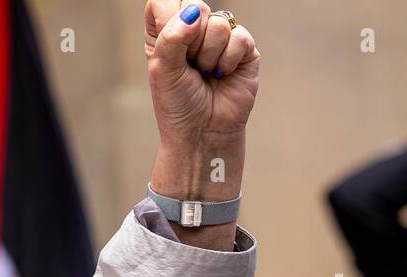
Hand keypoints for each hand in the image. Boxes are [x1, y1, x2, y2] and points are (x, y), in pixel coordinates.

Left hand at [144, 1, 259, 248]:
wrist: (203, 133)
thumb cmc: (178, 105)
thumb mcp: (162, 71)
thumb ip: (171, 37)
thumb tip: (193, 13)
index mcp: (166, 33)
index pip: (163, 2)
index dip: (168, 19)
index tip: (169, 46)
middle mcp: (192, 31)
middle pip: (194, 6)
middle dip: (190, 40)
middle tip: (189, 66)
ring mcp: (220, 38)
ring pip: (218, 23)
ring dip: (209, 55)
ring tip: (206, 75)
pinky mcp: (244, 49)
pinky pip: (239, 37)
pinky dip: (227, 61)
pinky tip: (222, 76)